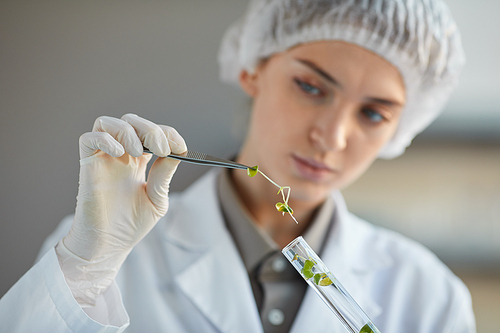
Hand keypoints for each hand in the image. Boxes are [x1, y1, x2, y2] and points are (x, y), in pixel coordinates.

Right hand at [63, 113, 186, 261]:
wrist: (110, 246)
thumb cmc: (131, 225)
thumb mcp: (157, 199)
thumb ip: (164, 175)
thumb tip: (178, 153)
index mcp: (138, 161)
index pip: (152, 133)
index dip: (167, 134)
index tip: (181, 148)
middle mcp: (120, 156)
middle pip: (131, 122)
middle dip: (150, 129)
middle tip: (162, 149)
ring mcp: (103, 159)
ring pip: (107, 123)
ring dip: (128, 131)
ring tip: (139, 152)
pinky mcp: (87, 165)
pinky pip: (88, 138)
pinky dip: (106, 139)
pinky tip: (120, 154)